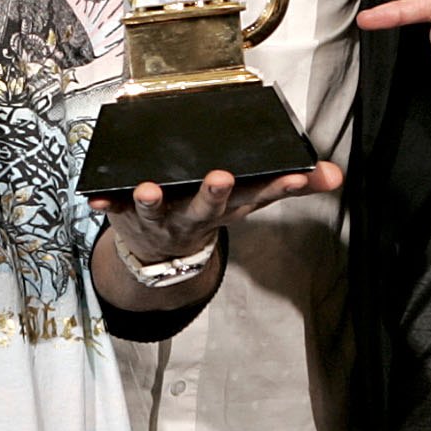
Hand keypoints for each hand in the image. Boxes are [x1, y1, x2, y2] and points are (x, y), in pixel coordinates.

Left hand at [87, 161, 345, 265]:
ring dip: (152, 201)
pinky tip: (94, 197)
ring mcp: (162, 219)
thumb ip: (289, 184)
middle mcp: (197, 215)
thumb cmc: (208, 211)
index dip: (281, 186)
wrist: (163, 256)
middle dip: (214, 194)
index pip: (261, 196)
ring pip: (158, 211)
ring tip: (147, 188)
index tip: (299, 175)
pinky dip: (105, 205)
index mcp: (230, 207)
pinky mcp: (129, 218)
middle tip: (221, 178)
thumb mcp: (250, 200)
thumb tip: (336, 175)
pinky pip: (114, 212)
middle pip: (208, 207)